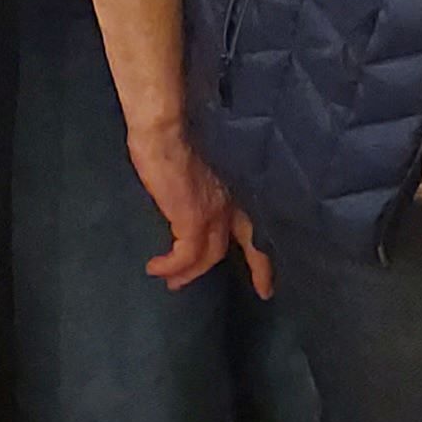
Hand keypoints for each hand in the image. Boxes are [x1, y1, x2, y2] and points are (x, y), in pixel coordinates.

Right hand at [126, 106, 269, 297]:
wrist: (164, 132)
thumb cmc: (174, 141)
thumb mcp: (195, 172)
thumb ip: (201, 190)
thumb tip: (189, 203)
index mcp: (234, 192)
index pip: (256, 232)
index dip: (261, 262)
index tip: (265, 287)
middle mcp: (230, 204)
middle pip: (241, 248)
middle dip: (228, 273)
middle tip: (197, 288)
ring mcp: (214, 213)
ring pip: (208, 257)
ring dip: (186, 273)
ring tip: (170, 282)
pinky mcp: (193, 219)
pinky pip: (186, 255)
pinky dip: (171, 266)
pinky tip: (156, 268)